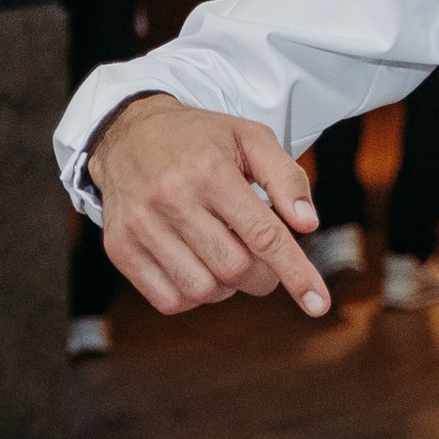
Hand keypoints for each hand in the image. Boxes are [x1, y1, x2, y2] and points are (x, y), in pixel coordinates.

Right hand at [86, 95, 329, 318]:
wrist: (127, 133)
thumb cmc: (199, 139)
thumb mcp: (249, 137)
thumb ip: (285, 176)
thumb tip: (307, 224)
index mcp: (208, 170)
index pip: (263, 235)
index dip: (296, 273)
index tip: (319, 305)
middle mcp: (171, 198)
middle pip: (236, 269)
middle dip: (262, 275)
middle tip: (262, 258)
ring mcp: (141, 226)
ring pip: (204, 290)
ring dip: (227, 286)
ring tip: (223, 253)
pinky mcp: (120, 248)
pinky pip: (170, 300)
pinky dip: (194, 295)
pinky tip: (196, 265)